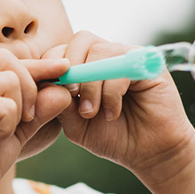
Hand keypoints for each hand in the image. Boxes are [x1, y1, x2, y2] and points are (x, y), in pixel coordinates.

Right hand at [0, 50, 70, 193]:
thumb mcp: (15, 133)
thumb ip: (37, 111)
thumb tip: (64, 90)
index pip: (5, 60)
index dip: (37, 65)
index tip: (64, 67)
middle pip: (9, 62)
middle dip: (30, 89)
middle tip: (27, 120)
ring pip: (11, 82)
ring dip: (17, 113)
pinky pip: (5, 106)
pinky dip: (7, 126)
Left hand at [47, 32, 194, 171]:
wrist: (148, 153)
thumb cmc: (112, 138)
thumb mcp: (76, 124)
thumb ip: (59, 103)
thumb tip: (45, 83)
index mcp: (89, 65)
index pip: (64, 49)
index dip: (52, 64)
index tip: (50, 90)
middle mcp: (109, 56)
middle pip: (82, 40)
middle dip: (70, 68)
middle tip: (71, 96)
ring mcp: (129, 57)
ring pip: (99, 52)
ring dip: (91, 86)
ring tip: (92, 113)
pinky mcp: (149, 63)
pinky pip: (121, 66)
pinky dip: (110, 92)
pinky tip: (112, 113)